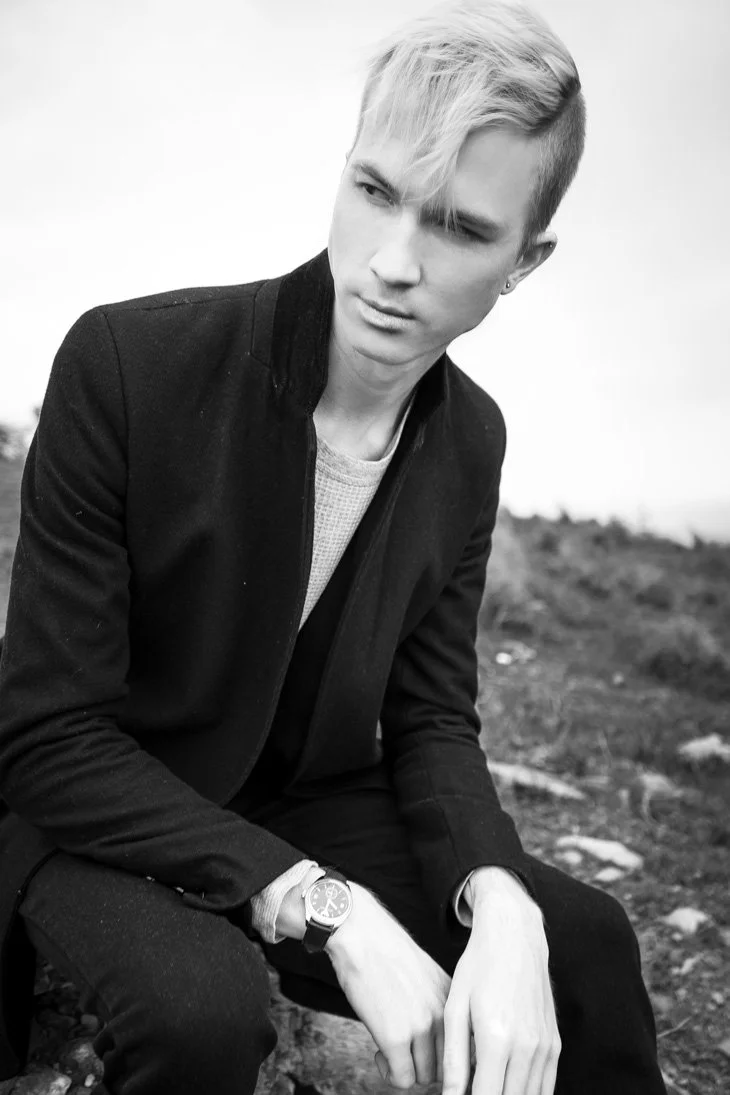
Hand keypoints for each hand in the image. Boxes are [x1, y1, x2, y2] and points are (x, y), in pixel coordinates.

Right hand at [327, 882, 451, 1087]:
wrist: (360, 932)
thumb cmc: (384, 951)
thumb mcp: (424, 975)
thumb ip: (435, 1004)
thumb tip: (434, 1039)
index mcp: (451, 999)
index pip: (464, 1047)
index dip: (445, 1058)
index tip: (428, 1055)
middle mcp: (443, 1013)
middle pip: (446, 1067)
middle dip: (424, 1066)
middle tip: (405, 1054)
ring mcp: (421, 1026)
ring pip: (425, 1077)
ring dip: (405, 1070)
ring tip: (389, 1050)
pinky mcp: (396, 1036)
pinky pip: (402, 1079)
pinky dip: (390, 1074)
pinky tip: (379, 1053)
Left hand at [443, 870, 559, 1094]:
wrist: (515, 936)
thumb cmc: (478, 969)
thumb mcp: (455, 1009)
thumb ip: (454, 1059)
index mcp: (496, 1039)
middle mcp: (526, 1047)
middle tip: (471, 1089)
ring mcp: (545, 1047)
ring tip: (486, 1083)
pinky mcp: (555, 1044)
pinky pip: (545, 1087)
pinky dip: (527, 1094)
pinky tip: (508, 1085)